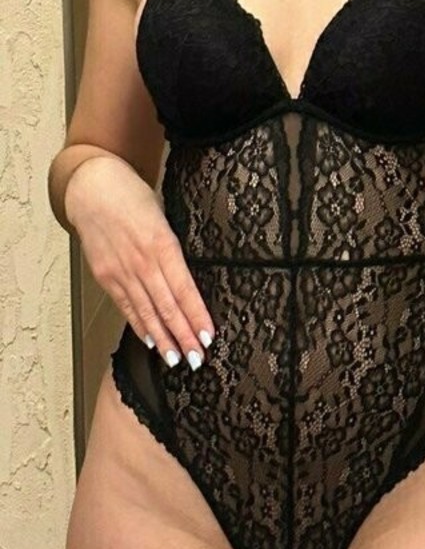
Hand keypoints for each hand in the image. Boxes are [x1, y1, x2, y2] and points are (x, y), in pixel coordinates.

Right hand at [67, 156, 214, 371]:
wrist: (92, 188)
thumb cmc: (134, 197)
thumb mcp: (163, 216)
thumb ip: (173, 247)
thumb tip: (188, 276)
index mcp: (162, 244)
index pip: (183, 289)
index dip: (196, 315)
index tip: (208, 337)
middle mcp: (141, 262)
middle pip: (166, 306)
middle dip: (182, 336)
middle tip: (197, 359)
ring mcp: (121, 271)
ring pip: (146, 311)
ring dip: (162, 339)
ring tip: (177, 360)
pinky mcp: (105, 276)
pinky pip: (126, 306)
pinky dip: (139, 325)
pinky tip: (151, 341)